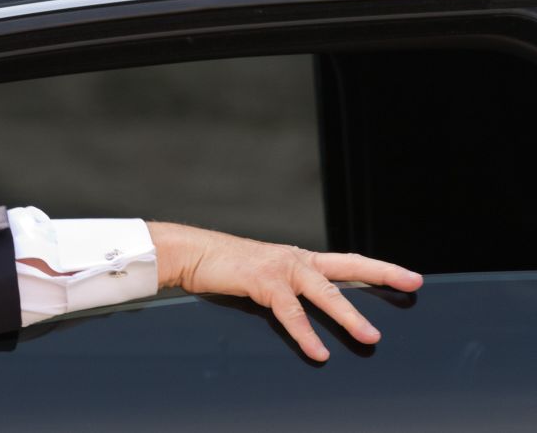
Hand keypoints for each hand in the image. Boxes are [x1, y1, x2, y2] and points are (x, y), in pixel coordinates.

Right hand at [146, 221, 422, 360]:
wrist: (193, 253)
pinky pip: (290, 312)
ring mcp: (281, 268)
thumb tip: (309, 310)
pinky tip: (319, 352)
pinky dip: (306, 334)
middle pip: (347, 267)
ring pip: (324, 293)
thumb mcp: (266, 275)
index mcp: (300, 259)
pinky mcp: (263, 282)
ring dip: (349, 316)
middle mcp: (296, 260)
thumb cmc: (227, 267)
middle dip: (381, 274)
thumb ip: (289, 289)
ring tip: (371, 336)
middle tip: (411, 283)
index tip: (409, 275)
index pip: (347, 262)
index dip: (379, 268)